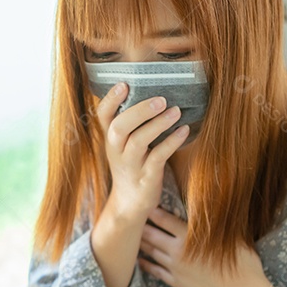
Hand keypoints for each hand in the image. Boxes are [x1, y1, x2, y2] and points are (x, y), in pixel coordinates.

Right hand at [97, 83, 189, 222]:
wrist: (130, 202)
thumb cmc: (132, 164)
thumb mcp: (123, 143)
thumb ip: (132, 121)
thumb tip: (155, 90)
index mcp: (110, 137)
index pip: (102, 114)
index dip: (110, 99)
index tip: (124, 84)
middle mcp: (116, 149)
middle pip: (120, 126)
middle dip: (139, 111)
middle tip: (161, 99)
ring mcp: (130, 164)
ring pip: (138, 141)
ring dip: (158, 124)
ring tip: (176, 111)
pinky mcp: (146, 177)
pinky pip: (158, 157)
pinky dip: (171, 142)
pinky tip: (184, 130)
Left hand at [138, 207, 270, 286]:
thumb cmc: (243, 264)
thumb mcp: (233, 237)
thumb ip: (217, 224)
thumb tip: (213, 208)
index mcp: (190, 236)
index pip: (164, 219)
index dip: (152, 211)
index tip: (143, 204)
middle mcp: (178, 250)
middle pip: (152, 235)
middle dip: (140, 226)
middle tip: (130, 220)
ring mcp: (175, 268)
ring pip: (151, 252)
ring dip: (140, 244)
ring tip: (131, 238)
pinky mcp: (177, 283)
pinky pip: (156, 272)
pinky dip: (146, 265)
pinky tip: (140, 261)